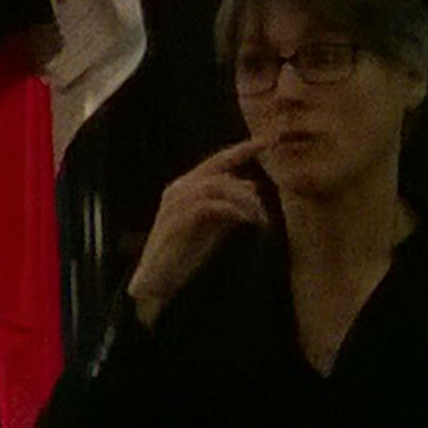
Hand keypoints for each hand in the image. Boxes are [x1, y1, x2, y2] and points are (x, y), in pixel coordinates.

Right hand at [126, 136, 271, 323]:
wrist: (158, 287)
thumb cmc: (185, 259)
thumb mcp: (216, 227)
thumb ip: (230, 205)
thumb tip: (252, 185)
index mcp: (186, 190)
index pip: (216, 163)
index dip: (241, 150)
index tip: (267, 141)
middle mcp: (177, 192)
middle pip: (216, 168)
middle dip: (244, 166)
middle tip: (269, 174)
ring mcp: (173, 207)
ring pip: (214, 185)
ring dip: (242, 198)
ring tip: (259, 218)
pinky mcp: (173, 224)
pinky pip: (206, 205)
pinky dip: (230, 210)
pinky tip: (245, 221)